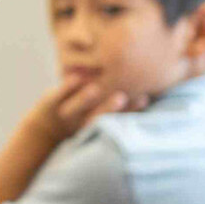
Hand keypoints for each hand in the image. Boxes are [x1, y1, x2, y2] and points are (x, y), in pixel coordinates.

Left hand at [22, 78, 147, 145]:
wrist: (48, 127)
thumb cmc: (86, 115)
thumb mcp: (103, 113)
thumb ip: (125, 103)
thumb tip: (156, 86)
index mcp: (100, 125)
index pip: (118, 119)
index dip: (131, 110)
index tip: (144, 98)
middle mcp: (84, 122)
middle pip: (98, 116)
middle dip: (110, 108)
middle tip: (122, 97)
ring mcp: (67, 113)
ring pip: (77, 107)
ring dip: (85, 99)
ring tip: (95, 88)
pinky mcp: (51, 103)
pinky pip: (59, 95)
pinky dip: (67, 87)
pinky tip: (76, 76)